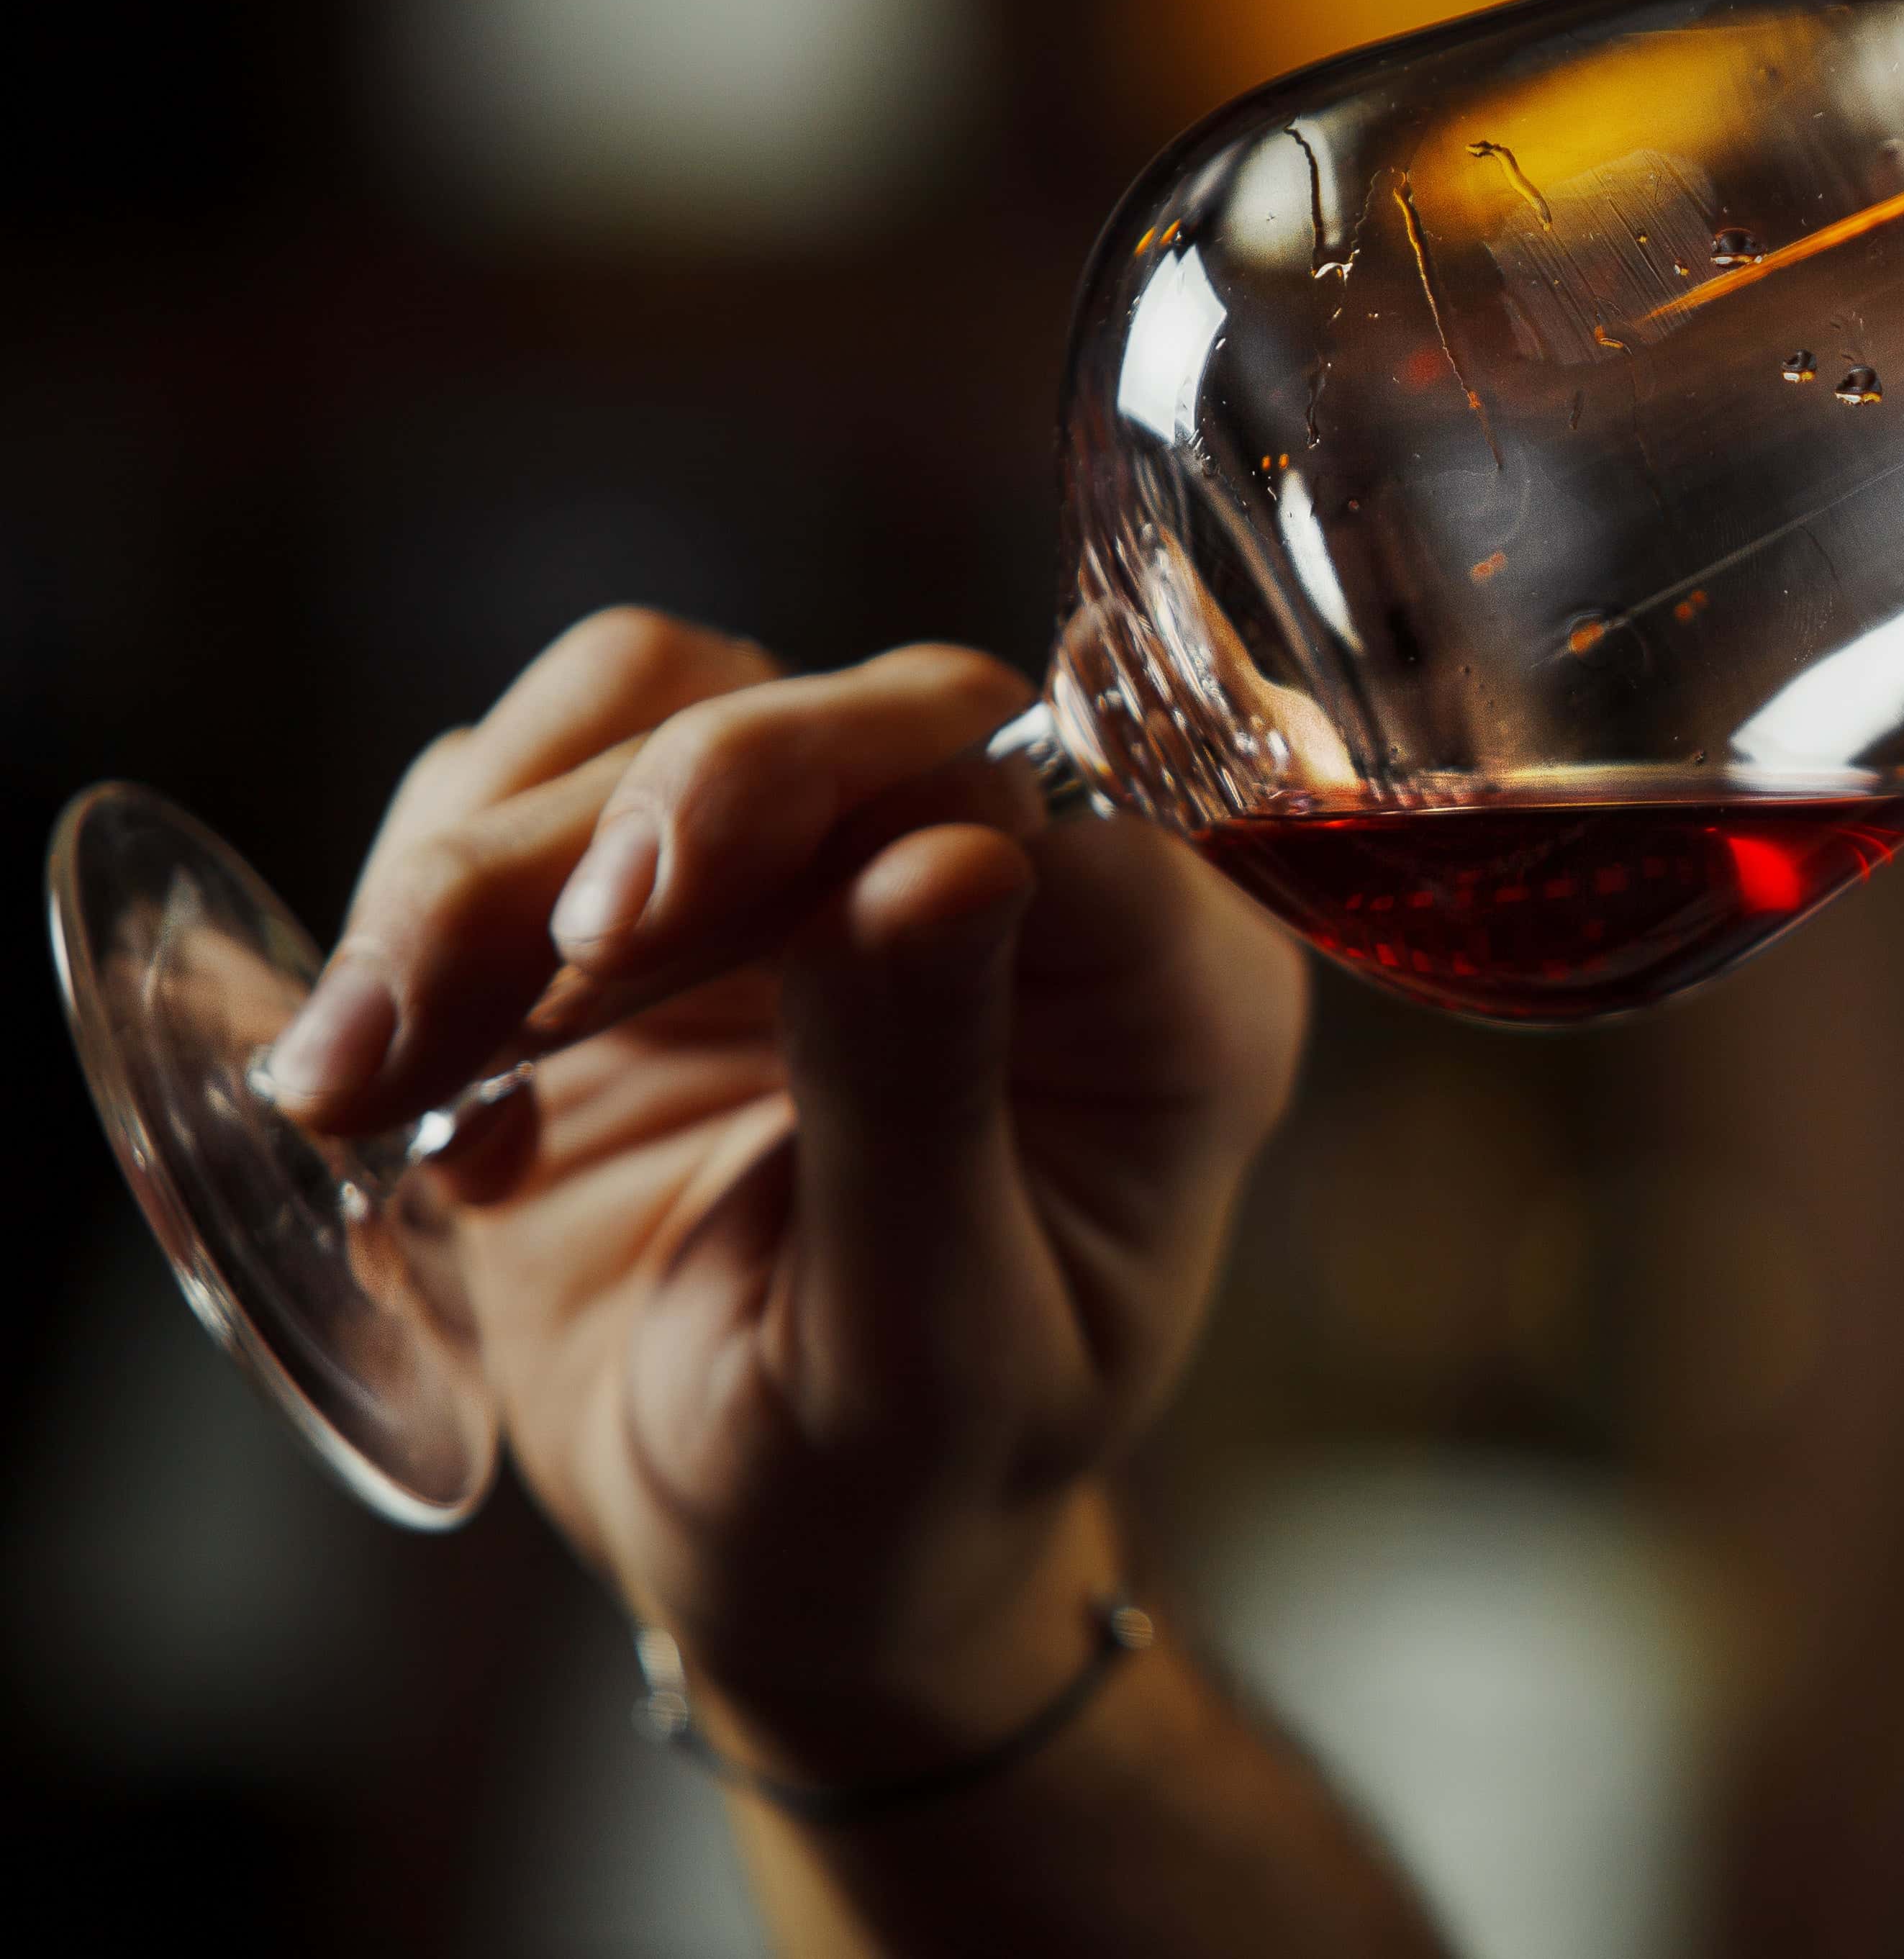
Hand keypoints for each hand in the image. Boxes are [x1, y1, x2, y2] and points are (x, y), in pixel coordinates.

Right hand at [273, 608, 1310, 1773]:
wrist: (788, 1568)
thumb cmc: (901, 1498)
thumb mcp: (920, 1358)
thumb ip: (926, 1102)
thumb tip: (946, 852)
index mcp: (1167, 990)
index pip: (1010, 780)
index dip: (804, 801)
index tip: (613, 927)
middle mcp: (1018, 882)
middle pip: (813, 717)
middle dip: (588, 840)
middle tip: (420, 1015)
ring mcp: (830, 868)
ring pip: (644, 711)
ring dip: (471, 873)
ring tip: (362, 1076)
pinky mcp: (666, 900)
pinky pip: (521, 794)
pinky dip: (425, 925)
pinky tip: (411, 1112)